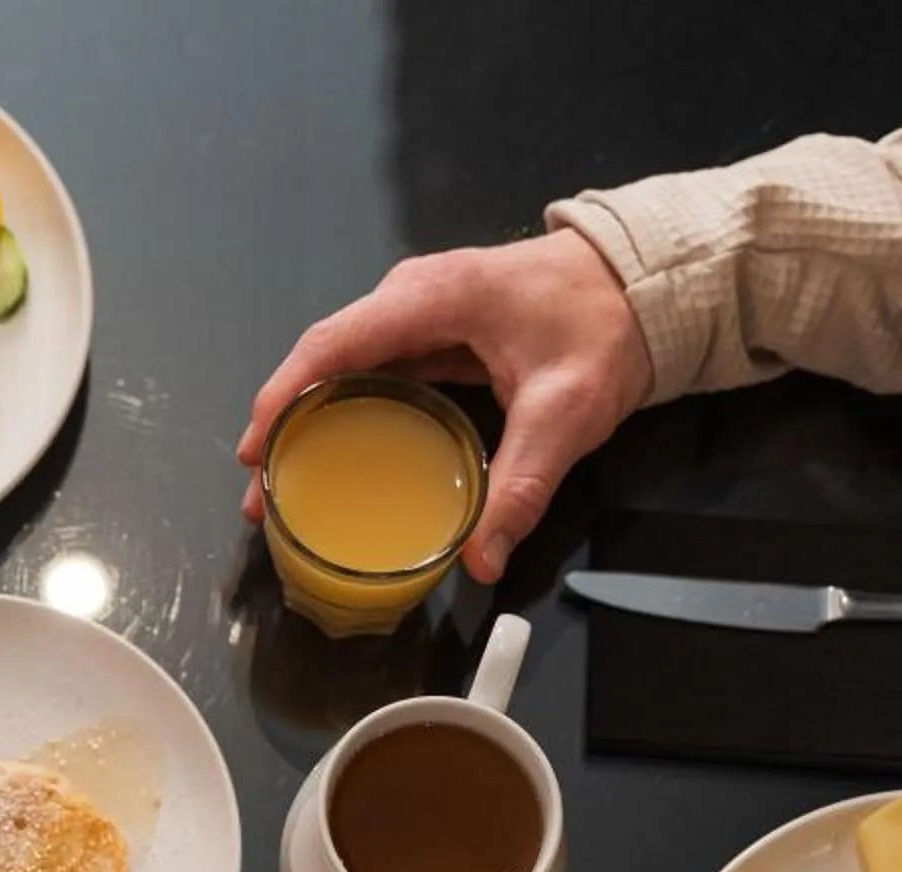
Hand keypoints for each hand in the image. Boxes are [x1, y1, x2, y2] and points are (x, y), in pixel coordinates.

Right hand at [234, 230, 654, 582]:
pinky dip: (346, 411)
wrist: (647, 279)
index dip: (284, 397)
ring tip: (286, 482)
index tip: (255, 452)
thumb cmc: (606, 327)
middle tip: (261, 493)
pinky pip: (374, 369)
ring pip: (344, 363)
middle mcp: (412, 295)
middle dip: (284, 422)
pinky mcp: (435, 329)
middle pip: (325, 356)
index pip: (333, 344)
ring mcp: (421, 310)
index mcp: (433, 298)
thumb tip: (481, 561)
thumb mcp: (566, 413)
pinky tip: (338, 455)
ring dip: (310, 419)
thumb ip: (521, 487)